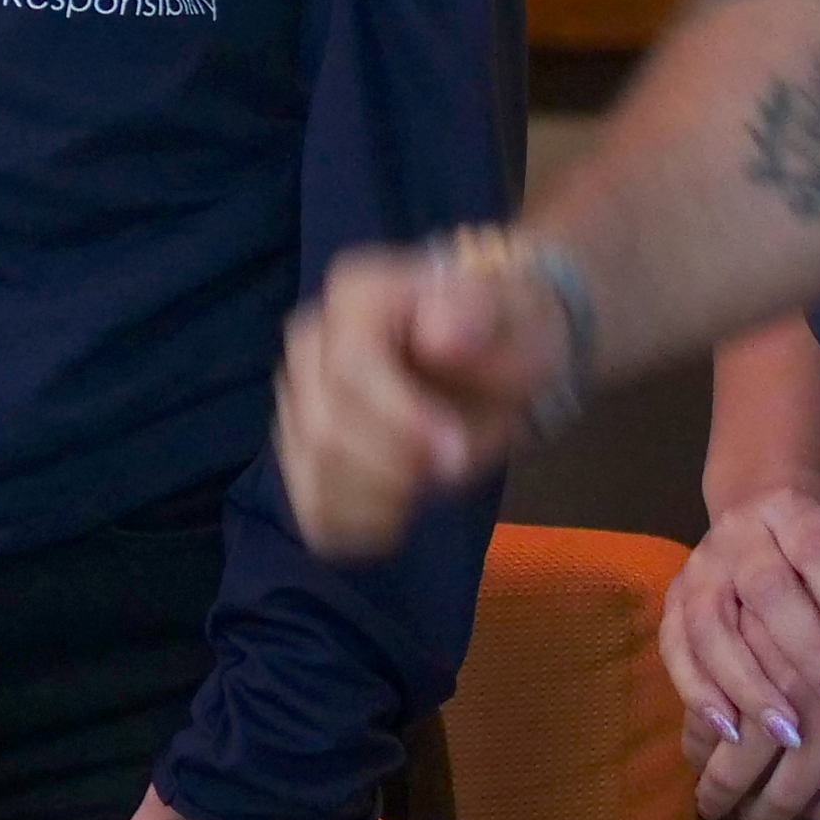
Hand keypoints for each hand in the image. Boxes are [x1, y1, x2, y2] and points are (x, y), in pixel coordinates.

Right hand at [277, 238, 580, 560]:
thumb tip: (439, 334)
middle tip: (451, 470)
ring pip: (309, 467)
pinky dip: (351, 524)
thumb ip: (479, 320)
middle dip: (390, 465)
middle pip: (322, 425)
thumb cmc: (506, 334)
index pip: (349, 365)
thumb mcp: (518, 318)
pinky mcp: (303, 447)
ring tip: (426, 489)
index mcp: (358, 295)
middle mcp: (313, 338)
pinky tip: (396, 517)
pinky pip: (309, 504)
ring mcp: (301, 394)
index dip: (399, 418)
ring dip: (374, 497)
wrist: (498, 356)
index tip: (457, 454)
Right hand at [663, 478, 819, 819]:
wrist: (763, 523)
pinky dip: (699, 691)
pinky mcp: (674, 601)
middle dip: (809, 655)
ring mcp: (699, 567)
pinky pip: (677, 649)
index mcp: (790, 510)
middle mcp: (737, 533)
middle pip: (768, 592)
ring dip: (750, 685)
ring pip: (713, 627)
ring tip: (789, 733)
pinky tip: (729, 731)